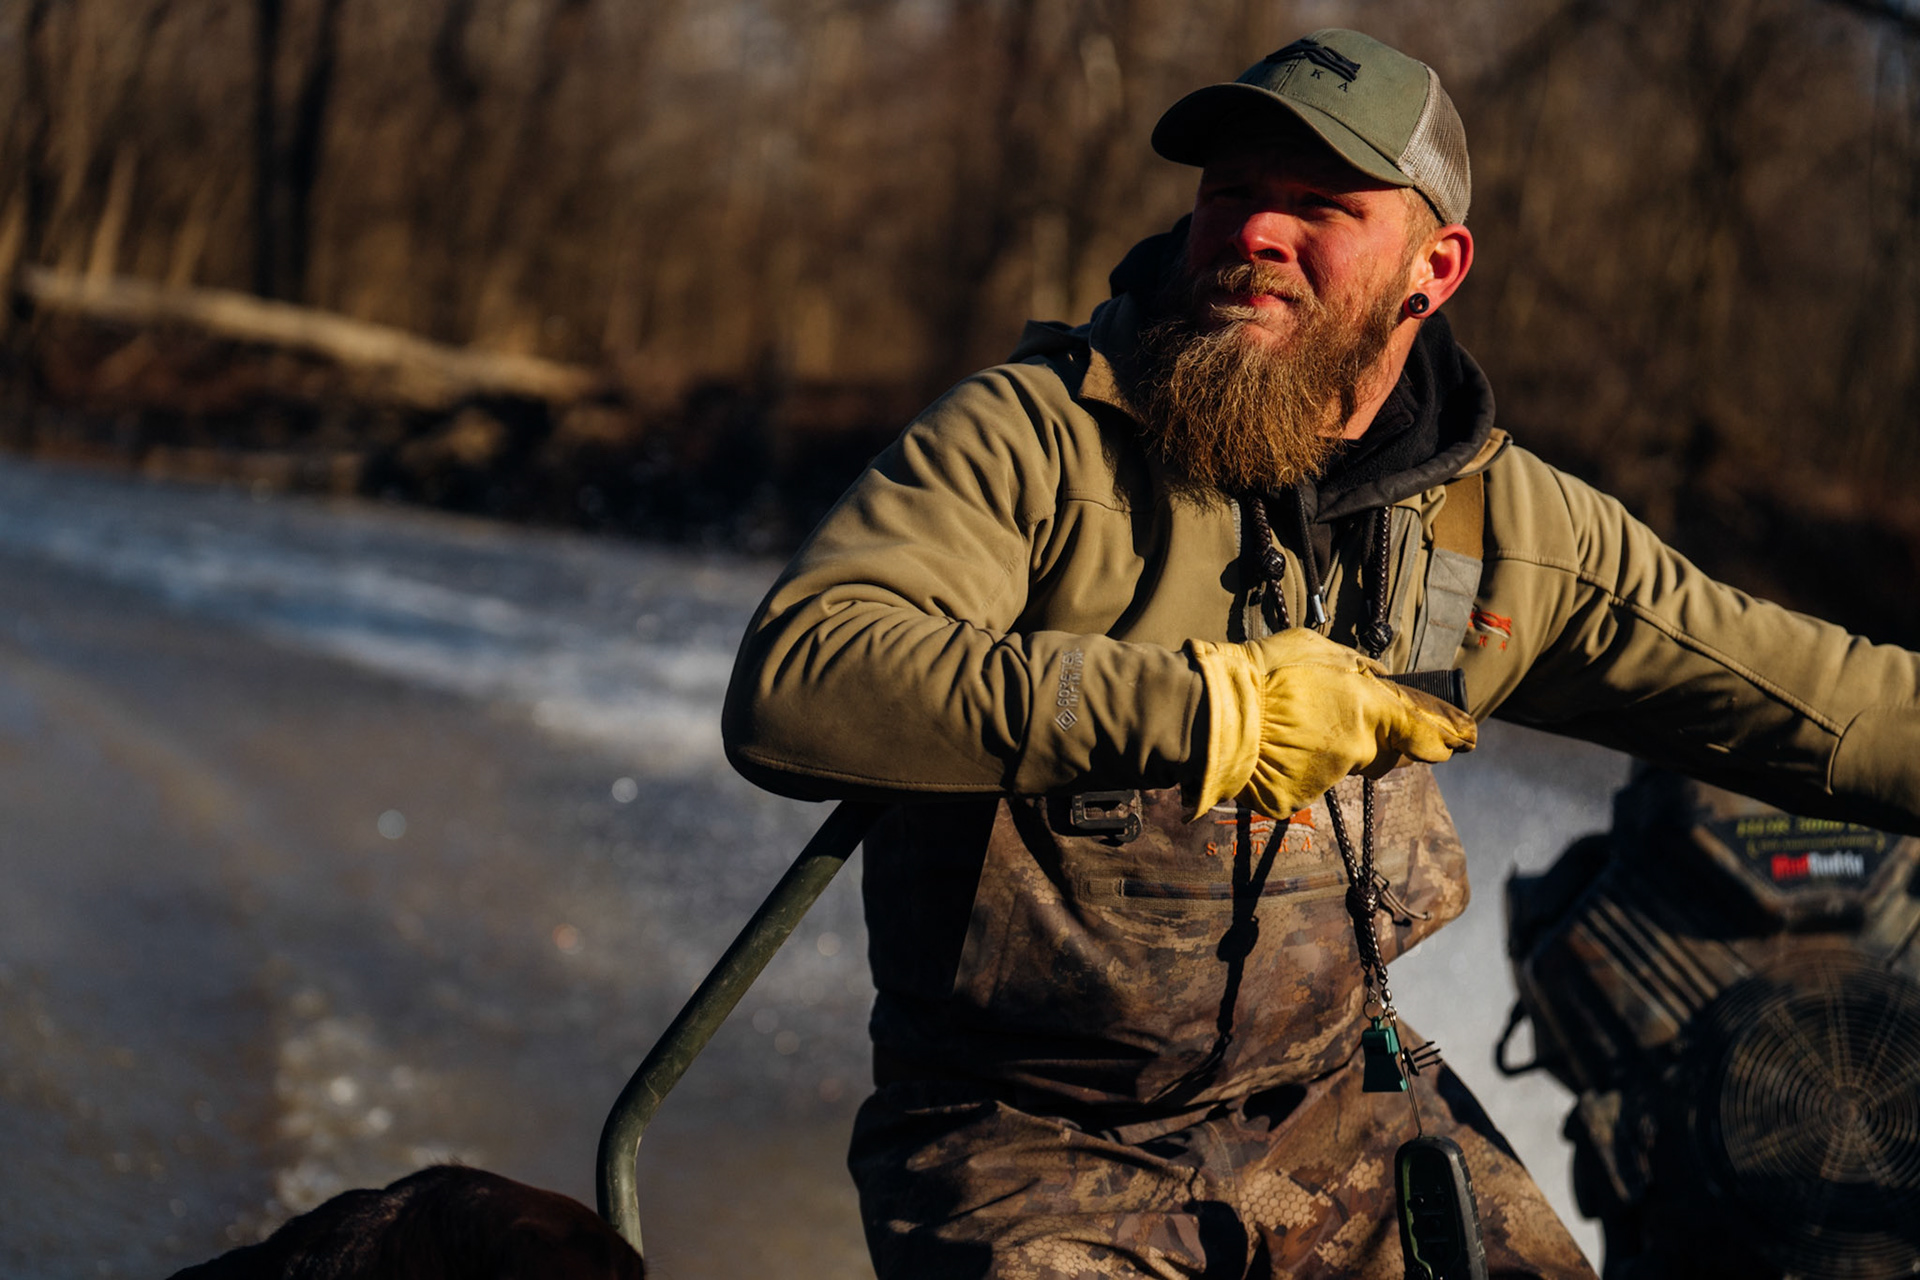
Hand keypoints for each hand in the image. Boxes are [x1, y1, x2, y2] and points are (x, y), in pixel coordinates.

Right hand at [1186, 629, 1475, 817]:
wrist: (1213, 714)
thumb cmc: (1262, 673)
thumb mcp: (1314, 646)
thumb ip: (1355, 665)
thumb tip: (1378, 674)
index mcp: (1367, 707)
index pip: (1426, 728)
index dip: (1451, 735)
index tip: (1468, 740)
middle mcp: (1357, 747)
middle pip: (1387, 751)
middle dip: (1378, 739)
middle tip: (1343, 719)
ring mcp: (1330, 776)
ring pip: (1346, 764)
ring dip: (1331, 748)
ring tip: (1293, 724)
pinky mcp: (1302, 798)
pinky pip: (1312, 780)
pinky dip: (1301, 766)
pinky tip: (1277, 747)